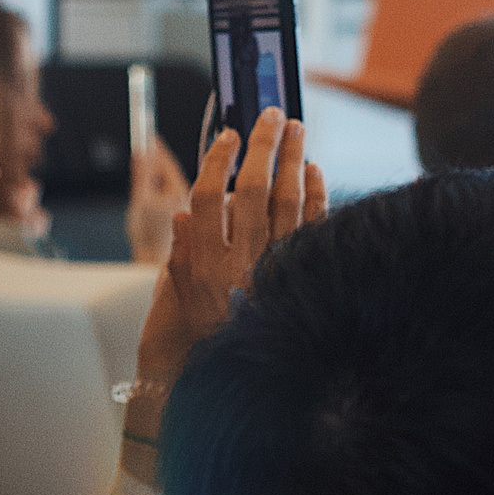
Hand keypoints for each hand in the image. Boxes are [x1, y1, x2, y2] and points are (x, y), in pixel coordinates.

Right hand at [134, 109, 325, 388]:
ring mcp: (274, 271)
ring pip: (289, 203)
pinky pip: (314, 228)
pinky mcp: (300, 278)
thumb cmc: (195, 334)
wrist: (229, 381)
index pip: (208, 196)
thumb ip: (181, 250)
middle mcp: (240, 264)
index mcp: (203, 262)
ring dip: (294, 161)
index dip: (218, 160)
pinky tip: (315, 173)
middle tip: (273, 114)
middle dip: (264, 146)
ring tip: (298, 129)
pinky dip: (317, 197)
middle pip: (254, 189)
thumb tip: (188, 210)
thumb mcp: (176, 293)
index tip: (227, 134)